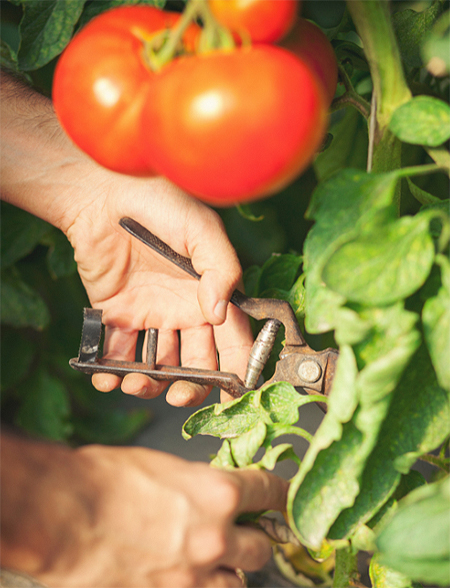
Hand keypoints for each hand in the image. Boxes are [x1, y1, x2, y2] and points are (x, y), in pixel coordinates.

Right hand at [1, 433, 288, 587]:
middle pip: (261, 547)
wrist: (64, 514)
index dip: (279, 496)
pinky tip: (185, 577)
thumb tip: (212, 495)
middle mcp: (216, 538)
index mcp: (218, 493)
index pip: (269, 493)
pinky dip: (202, 587)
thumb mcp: (163, 467)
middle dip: (252, 539)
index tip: (283, 500)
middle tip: (237, 534)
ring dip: (229, 571)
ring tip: (209, 562)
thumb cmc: (105, 480)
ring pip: (237, 583)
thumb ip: (198, 485)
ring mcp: (194, 578)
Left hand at [64, 174, 252, 404]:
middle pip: (194, 363)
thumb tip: (219, 316)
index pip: (231, 340)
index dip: (236, 368)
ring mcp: (148, 315)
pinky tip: (107, 379)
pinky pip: (115, 353)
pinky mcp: (115, 315)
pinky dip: (110, 372)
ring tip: (136, 383)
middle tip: (177, 396)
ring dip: (148, 382)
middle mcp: (182, 310)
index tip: (233, 393)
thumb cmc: (159, 203)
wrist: (101, 193)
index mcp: (209, 294)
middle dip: (189, 386)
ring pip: (155, 364)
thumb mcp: (202, 230)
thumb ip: (221, 271)